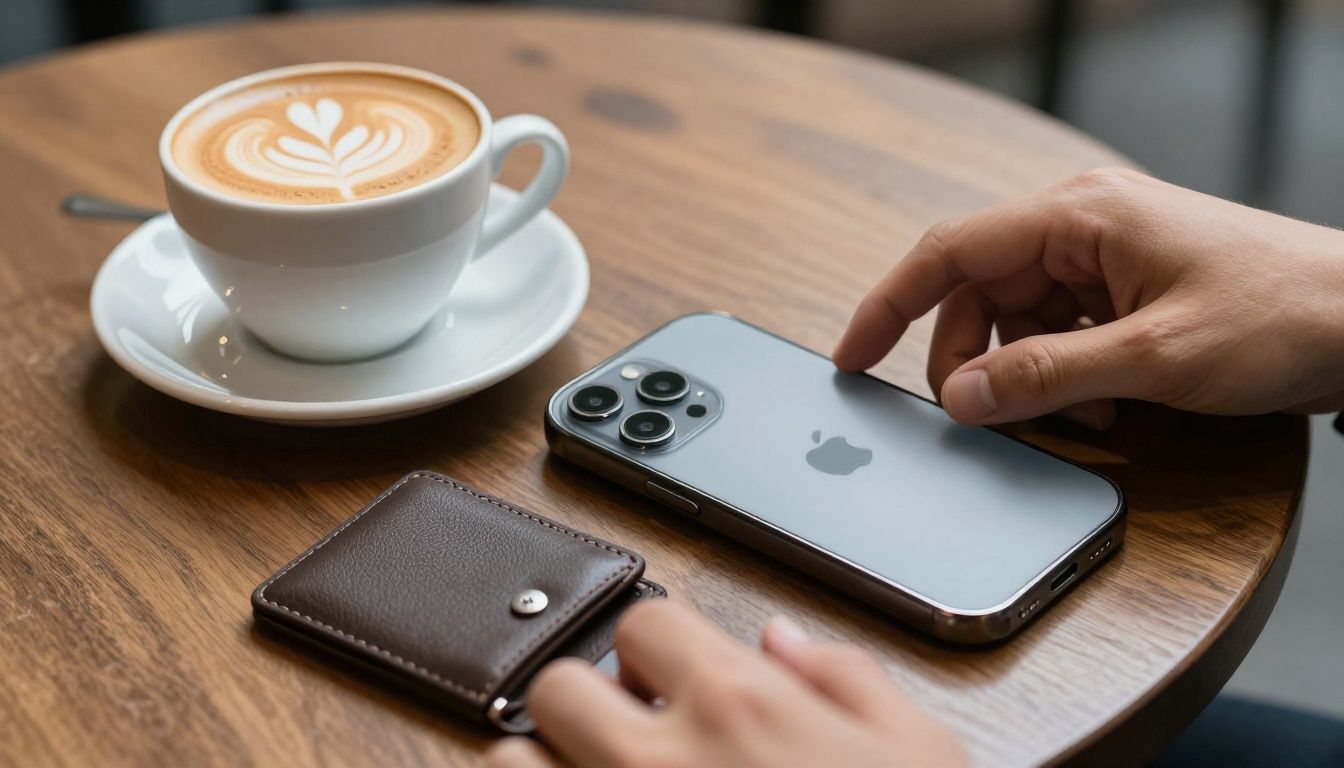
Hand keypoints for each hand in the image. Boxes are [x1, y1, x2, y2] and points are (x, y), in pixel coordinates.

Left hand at [486, 600, 965, 767]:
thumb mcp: (920, 753)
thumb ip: (849, 679)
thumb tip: (785, 641)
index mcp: (740, 708)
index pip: (645, 620)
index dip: (661, 644)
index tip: (675, 675)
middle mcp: (658, 763)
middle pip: (558, 684)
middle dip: (591, 700)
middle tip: (633, 732)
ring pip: (513, 763)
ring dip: (548, 765)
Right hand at [833, 168, 1343, 428]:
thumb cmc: (1282, 314)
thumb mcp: (1152, 357)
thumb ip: (1044, 377)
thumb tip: (958, 398)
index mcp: (1076, 215)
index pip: (948, 253)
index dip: (888, 306)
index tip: (850, 357)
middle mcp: (1080, 227)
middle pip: (978, 298)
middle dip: (974, 364)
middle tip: (984, 417)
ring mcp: (1103, 258)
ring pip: (1017, 325)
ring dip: (1029, 380)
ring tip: (1080, 417)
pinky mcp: (1125, 289)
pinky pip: (1060, 336)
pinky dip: (1065, 379)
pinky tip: (1106, 408)